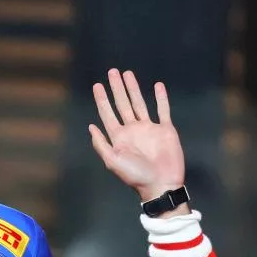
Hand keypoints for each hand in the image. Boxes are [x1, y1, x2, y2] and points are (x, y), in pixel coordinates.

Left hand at [88, 69, 188, 209]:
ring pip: (140, 103)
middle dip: (117, 88)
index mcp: (119, 137)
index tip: (97, 85)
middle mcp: (133, 130)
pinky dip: (161, 98)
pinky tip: (157, 86)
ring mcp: (149, 128)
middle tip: (112, 72)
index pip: (108, 114)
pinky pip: (163, 110)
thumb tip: (90, 127)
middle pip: (122, 104)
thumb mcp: (113, 161)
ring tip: (128, 73)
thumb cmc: (136, 176)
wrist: (161, 184)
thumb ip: (101, 144)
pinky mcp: (165, 130)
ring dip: (133, 89)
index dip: (102, 99)